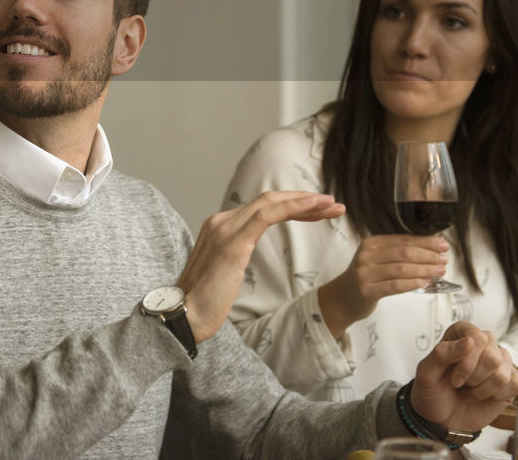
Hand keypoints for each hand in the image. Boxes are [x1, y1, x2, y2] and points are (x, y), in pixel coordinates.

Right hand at [177, 191, 344, 342]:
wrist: (184, 316)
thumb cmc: (203, 303)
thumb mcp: (222, 274)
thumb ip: (233, 257)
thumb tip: (243, 257)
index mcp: (219, 227)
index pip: (261, 208)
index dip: (292, 207)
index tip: (317, 212)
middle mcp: (221, 220)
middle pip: (269, 200)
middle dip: (304, 200)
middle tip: (333, 205)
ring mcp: (225, 227)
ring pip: (272, 203)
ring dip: (306, 202)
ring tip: (332, 206)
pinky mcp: (234, 240)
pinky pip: (269, 215)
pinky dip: (294, 207)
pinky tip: (315, 206)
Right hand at [317, 235, 447, 337]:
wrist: (342, 298)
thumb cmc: (366, 278)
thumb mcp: (376, 260)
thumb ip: (396, 253)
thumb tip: (430, 250)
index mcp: (370, 243)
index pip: (403, 240)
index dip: (425, 242)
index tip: (442, 245)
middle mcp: (366, 255)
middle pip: (404, 253)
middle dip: (428, 255)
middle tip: (444, 260)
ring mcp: (365, 273)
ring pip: (402, 269)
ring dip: (425, 270)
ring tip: (440, 271)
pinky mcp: (367, 290)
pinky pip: (395, 286)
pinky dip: (413, 283)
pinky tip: (425, 282)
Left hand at [410, 322, 517, 433]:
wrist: (442, 419)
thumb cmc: (433, 392)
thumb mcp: (427, 373)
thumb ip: (443, 353)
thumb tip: (470, 340)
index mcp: (460, 334)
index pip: (476, 336)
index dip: (467, 360)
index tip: (453, 377)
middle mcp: (483, 344)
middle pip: (492, 355)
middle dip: (473, 377)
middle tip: (460, 384)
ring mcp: (499, 362)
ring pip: (503, 371)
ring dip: (483, 389)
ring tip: (469, 391)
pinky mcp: (511, 380)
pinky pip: (515, 384)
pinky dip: (497, 396)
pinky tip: (484, 397)